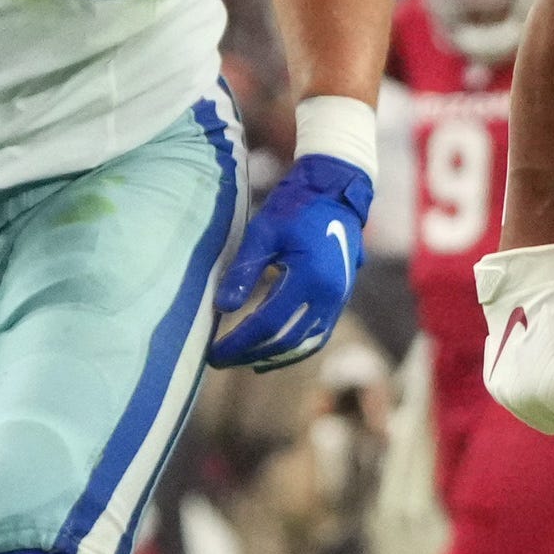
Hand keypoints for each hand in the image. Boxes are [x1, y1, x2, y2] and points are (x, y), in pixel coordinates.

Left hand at [208, 155, 373, 369]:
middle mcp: (329, 296)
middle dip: (250, 353)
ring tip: (243, 360)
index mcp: (310, 278)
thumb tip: (223, 307)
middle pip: (286, 340)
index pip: (268, 324)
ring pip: (304, 343)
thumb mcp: (263, 233)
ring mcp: (339, 300)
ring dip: (273, 356)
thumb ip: (243, 271)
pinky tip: (273, 352)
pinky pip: (317, 334)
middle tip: (219, 360)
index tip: (212, 353)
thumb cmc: (295, 208)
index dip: (238, 342)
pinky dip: (294, 348)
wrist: (336, 193)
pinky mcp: (340, 299)